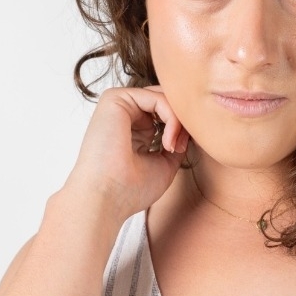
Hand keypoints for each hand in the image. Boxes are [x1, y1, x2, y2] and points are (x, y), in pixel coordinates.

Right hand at [63, 86, 189, 217]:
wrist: (106, 198)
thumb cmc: (130, 190)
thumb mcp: (164, 164)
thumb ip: (175, 142)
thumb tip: (189, 128)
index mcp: (131, 129)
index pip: (164, 112)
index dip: (181, 127)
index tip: (181, 151)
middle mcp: (123, 114)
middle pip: (164, 100)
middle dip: (181, 120)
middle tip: (182, 146)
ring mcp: (118, 105)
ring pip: (163, 97)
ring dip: (178, 120)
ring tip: (174, 146)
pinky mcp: (115, 99)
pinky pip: (157, 98)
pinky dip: (171, 117)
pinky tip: (167, 141)